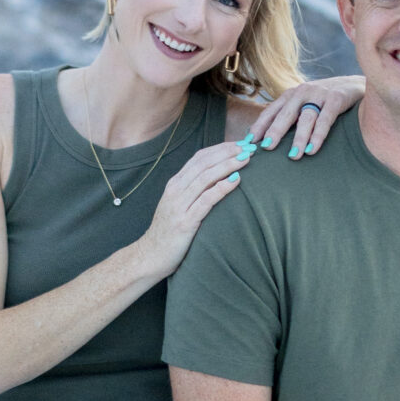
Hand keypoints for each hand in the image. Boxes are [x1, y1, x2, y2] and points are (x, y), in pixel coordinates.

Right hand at [135, 140, 251, 279]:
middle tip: (249, 147)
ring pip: (206, 177)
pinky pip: (206, 200)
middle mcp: (176, 190)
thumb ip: (194, 192)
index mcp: (175, 184)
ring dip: (228, 165)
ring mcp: (179, 205)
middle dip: (228, 152)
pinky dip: (222, 188)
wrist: (150, 256)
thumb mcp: (179, 206)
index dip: (221, 148)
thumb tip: (221, 180)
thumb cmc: (169, 233)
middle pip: (204, 163)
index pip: (199, 157)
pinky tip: (236, 180)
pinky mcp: (185, 222)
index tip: (240, 144)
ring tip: (246, 158)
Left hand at [251, 75, 365, 157]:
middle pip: (286, 114)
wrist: (355, 84)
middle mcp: (303, 92)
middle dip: (275, 131)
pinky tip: (312, 149)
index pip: (271, 111)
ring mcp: (320, 94)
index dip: (260, 125)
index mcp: (291, 94)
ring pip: (306, 118)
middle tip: (266, 148)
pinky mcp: (336, 99)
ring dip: (299, 138)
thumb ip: (290, 116)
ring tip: (293, 156)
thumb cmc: (324, 99)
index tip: (249, 141)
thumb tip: (268, 139)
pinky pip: (325, 119)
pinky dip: (318, 135)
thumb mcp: (304, 103)